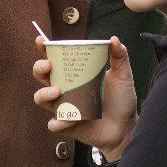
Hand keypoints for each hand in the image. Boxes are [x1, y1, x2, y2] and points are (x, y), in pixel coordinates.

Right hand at [32, 36, 137, 161]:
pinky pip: (54, 124)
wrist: (127, 127)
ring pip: (41, 98)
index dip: (44, 48)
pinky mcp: (67, 125)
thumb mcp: (123, 75)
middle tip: (48, 66)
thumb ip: (120, 56)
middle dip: (39, 68)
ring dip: (44, 94)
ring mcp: (65, 106)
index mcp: (76, 74)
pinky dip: (59, 121)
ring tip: (58, 91)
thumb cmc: (122, 100)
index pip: (56, 58)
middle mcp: (66, 88)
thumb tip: (113, 39)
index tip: (40, 41)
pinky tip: (72, 118)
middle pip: (42, 75)